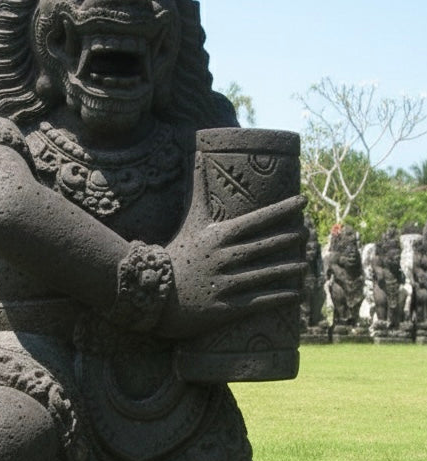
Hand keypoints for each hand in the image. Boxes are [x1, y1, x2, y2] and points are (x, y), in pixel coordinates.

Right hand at [161, 193, 305, 340]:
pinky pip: (257, 302)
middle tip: (308, 231)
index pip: (256, 219)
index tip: (302, 201)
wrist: (153, 293)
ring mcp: (224, 283)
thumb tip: (199, 152)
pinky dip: (279, 297)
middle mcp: (223, 258)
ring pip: (264, 274)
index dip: (282, 210)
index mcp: (217, 236)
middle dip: (288, 237)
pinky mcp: (224, 308)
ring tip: (305, 262)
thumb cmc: (176, 254)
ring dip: (288, 268)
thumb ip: (200, 191)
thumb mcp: (190, 221)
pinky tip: (295, 293)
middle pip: (263, 246)